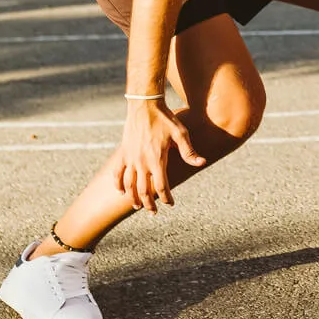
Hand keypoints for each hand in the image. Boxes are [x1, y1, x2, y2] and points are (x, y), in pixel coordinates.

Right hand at [114, 98, 204, 212]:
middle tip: (153, 213)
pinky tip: (121, 192)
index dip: (166, 198)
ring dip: (133, 198)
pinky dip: (118, 184)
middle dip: (149, 204)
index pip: (161, 186)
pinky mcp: (123, 153)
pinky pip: (117, 173)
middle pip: (144, 190)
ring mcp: (130, 158)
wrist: (144, 105)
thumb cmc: (165, 118)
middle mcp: (142, 162)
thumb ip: (189, 151)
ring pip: (129, 185)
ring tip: (137, 207)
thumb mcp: (181, 133)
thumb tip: (201, 163)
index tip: (170, 204)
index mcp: (157, 159)